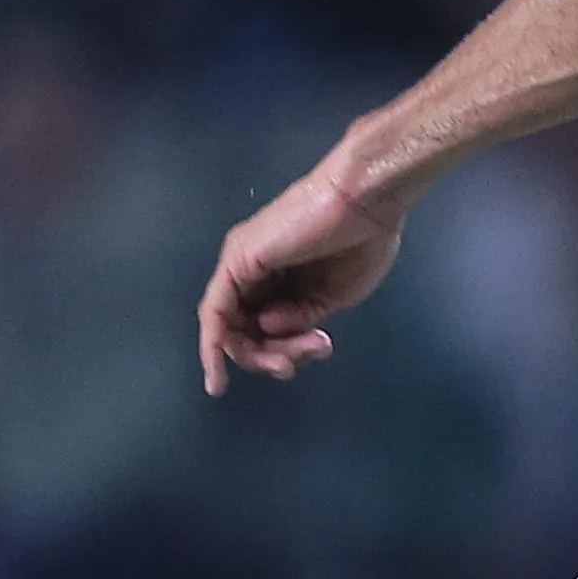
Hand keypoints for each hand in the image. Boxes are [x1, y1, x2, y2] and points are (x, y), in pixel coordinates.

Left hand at [197, 153, 407, 394]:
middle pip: (247, 329)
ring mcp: (242, 265)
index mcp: (284, 276)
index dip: (284, 349)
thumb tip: (268, 327)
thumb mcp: (335, 296)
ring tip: (289, 359)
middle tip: (297, 362)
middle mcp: (256, 271)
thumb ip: (302, 318)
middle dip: (271, 356)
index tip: (317, 351)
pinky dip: (212, 347)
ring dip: (256, 355)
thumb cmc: (363, 242)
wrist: (365, 202)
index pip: (268, 323)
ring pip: (232, 326)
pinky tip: (219, 376)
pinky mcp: (236, 262)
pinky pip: (214, 313)